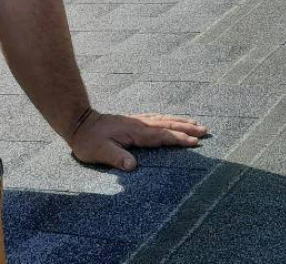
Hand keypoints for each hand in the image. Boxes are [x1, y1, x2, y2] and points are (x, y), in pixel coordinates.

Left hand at [69, 110, 208, 170]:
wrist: (80, 123)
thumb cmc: (89, 140)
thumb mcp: (100, 151)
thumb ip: (117, 157)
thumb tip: (132, 166)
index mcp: (136, 132)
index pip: (162, 135)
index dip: (179, 138)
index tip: (195, 141)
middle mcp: (140, 124)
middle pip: (168, 125)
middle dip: (187, 127)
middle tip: (205, 130)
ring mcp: (138, 121)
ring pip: (164, 120)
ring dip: (181, 122)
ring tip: (196, 123)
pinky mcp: (134, 122)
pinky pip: (158, 119)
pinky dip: (169, 120)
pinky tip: (173, 121)